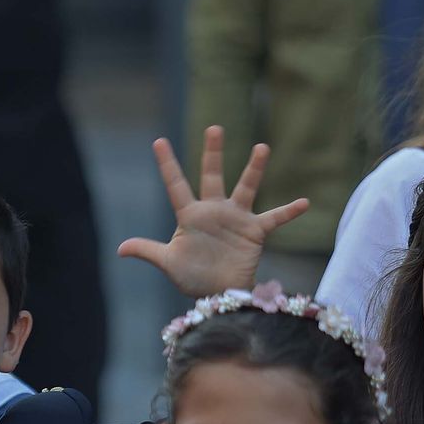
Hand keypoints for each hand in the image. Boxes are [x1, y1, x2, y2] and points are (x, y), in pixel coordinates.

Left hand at [118, 127, 308, 297]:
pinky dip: (288, 211)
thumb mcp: (168, 263)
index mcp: (190, 216)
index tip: (158, 141)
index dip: (167, 164)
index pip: (176, 185)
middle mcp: (214, 211)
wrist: (218, 295)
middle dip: (212, 153)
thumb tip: (120, 248)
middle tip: (214, 128)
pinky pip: (274, 218)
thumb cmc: (192, 277)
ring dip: (253, 169)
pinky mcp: (255, 231)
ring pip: (245, 188)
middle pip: (212, 176)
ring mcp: (236, 218)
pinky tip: (303, 202)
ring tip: (262, 147)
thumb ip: (148, 251)